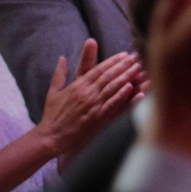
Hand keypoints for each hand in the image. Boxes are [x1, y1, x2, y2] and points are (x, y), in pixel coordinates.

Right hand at [36, 39, 143, 160]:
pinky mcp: (98, 118)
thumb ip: (59, 74)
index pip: (99, 69)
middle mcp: (86, 93)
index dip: (113, 61)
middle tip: (137, 56)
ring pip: (113, 87)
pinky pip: (112, 104)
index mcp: (77, 86)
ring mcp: (93, 105)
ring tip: (139, 68)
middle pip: (109, 75)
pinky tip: (132, 88)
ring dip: (127, 76)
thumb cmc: (52, 115)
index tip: (125, 54)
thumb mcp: (53, 92)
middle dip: (124, 65)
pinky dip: (123, 95)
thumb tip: (61, 57)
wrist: (51, 137)